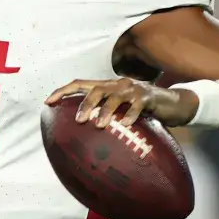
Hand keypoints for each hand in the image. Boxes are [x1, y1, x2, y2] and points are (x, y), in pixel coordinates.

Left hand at [45, 78, 198, 127]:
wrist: (170, 102)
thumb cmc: (140, 109)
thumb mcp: (119, 110)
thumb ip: (102, 116)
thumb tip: (80, 135)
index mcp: (106, 86)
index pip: (79, 84)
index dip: (62, 91)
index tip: (47, 102)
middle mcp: (116, 84)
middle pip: (95, 90)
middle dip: (85, 104)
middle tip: (79, 121)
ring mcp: (132, 89)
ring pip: (115, 96)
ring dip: (106, 110)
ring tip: (99, 125)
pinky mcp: (147, 97)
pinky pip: (137, 106)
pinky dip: (131, 115)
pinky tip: (127, 125)